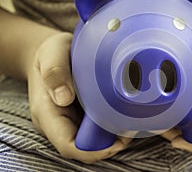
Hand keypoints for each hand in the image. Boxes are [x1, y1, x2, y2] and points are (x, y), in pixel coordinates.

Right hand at [27, 32, 130, 163]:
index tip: (118, 141)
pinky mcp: (81, 116)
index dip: (94, 150)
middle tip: (131, 126)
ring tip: (131, 118)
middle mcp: (59, 123)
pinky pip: (98, 128)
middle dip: (110, 143)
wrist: (53, 53)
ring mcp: (71, 121)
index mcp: (48, 114)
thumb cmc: (51, 52)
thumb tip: (64, 98)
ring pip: (94, 140)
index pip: (69, 145)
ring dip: (114, 135)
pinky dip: (113, 125)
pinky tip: (124, 112)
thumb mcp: (51, 53)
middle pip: (85, 147)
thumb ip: (54, 71)